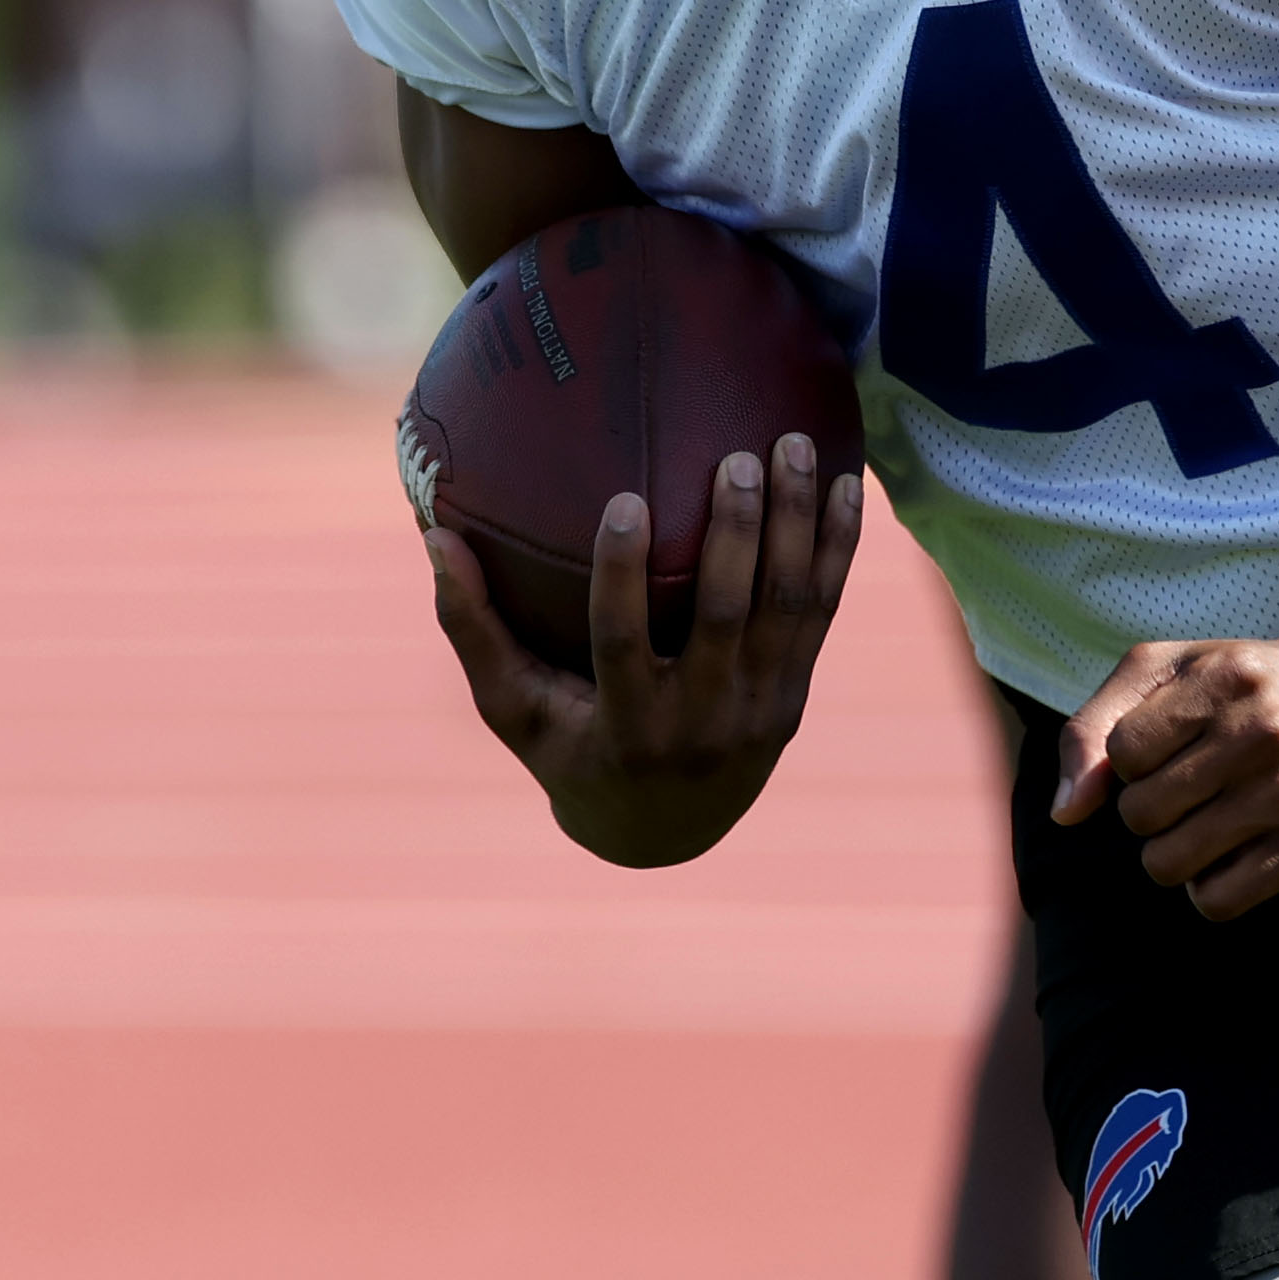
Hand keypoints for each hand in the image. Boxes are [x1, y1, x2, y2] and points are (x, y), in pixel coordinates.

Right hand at [425, 433, 862, 865]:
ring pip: (786, 608)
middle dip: (735, 534)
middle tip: (736, 455)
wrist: (665, 833)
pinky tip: (845, 486)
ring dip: (794, 524)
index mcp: (626, 726)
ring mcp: (758, 708)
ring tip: (791, 445)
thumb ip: (474, 629)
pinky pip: (821, 613)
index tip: (625, 499)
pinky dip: (836, 549)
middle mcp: (701, 720)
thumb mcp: (515, 710)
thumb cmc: (570, 752)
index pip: (624, 643)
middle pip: (727, 617)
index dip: (624, 575)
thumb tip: (433, 538)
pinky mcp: (794, 694)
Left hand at [1053, 634, 1278, 920]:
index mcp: (1224, 678)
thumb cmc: (1248, 684)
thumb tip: (1064, 815)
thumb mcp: (1170, 670)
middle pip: (1140, 814)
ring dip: (1173, 852)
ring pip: (1169, 865)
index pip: (1121, 752)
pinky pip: (1218, 902)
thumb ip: (1095, 727)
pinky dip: (1208, 888)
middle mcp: (1263, 732)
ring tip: (1205, 821)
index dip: (1132, 758)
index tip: (1170, 744)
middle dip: (1149, 808)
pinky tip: (1230, 853)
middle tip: (1189, 786)